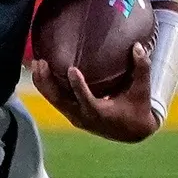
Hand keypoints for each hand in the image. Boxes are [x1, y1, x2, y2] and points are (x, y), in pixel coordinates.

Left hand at [31, 43, 158, 143]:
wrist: (132, 131)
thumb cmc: (138, 108)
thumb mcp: (142, 90)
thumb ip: (141, 68)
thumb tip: (138, 46)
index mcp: (101, 113)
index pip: (86, 100)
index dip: (78, 86)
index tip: (71, 70)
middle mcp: (84, 117)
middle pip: (60, 101)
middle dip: (49, 82)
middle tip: (42, 62)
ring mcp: (75, 116)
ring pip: (53, 100)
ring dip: (43, 83)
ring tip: (35, 62)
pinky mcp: (71, 113)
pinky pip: (54, 99)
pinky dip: (45, 86)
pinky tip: (39, 70)